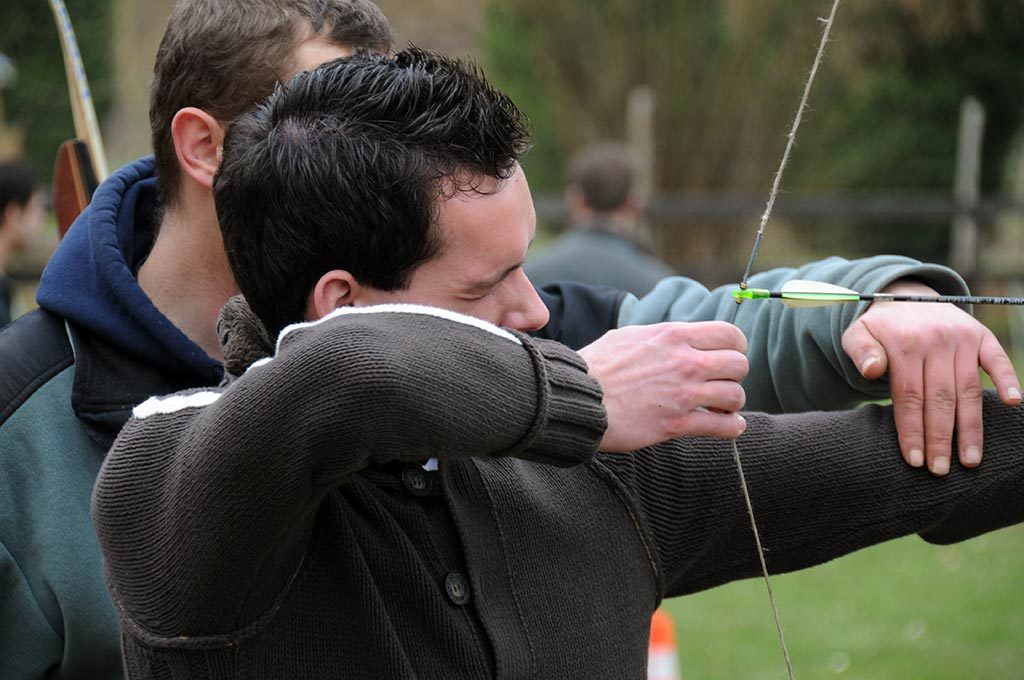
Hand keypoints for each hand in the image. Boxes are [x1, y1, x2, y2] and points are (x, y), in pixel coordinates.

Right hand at [579, 322, 748, 451]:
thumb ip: (659, 337)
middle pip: (739, 364)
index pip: (729, 333)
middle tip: (721, 384)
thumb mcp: (628, 336)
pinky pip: (724, 427)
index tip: (727, 356)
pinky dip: (731, 427)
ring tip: (720, 408)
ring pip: (735, 396)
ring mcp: (683, 393)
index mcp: (672, 335)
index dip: (735, 346)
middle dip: (734, 375)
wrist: (577, 398)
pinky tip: (728, 426)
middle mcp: (684, 362)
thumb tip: (672, 338)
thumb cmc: (596, 367)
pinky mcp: (677, 423)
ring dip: (731, 403)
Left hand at [841, 280, 1020, 474]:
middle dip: (940, 439)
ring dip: (971, 427)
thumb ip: (860, 352)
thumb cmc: (879, 329)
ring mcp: (962, 338)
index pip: (909, 396)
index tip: (914, 460)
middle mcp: (936, 341)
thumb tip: (871, 370)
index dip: (912, 430)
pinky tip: (1013, 403)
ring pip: (968, 390)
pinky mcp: (981, 336)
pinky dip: (1007, 379)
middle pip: (939, 399)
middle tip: (940, 471)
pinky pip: (997, 359)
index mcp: (905, 344)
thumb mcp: (857, 334)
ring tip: (970, 460)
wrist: (905, 298)